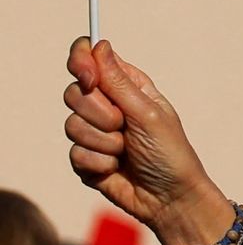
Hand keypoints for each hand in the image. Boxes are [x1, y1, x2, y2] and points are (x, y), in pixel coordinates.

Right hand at [65, 39, 229, 244]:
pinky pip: (74, 152)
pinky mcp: (86, 158)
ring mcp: (95, 132)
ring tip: (126, 151)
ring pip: (71, 124)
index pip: (90, 59)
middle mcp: (108, 106)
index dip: (82, 63)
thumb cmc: (170, 153)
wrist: (170, 199)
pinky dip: (97, 162)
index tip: (90, 78)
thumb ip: (119, 82)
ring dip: (102, 141)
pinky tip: (116, 168)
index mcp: (128, 87)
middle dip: (98, 113)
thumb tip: (99, 44)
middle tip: (123, 126)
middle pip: (74, 92)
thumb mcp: (148, 113)